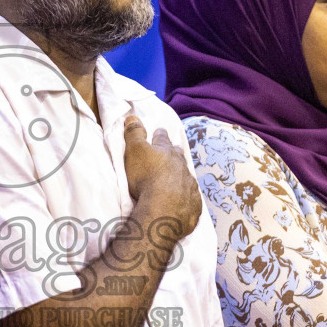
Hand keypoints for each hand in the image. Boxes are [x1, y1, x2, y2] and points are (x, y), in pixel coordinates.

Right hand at [123, 117, 201, 237]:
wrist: (164, 209)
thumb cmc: (146, 178)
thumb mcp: (135, 151)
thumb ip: (134, 134)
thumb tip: (133, 117)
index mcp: (167, 152)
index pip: (163, 138)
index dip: (160, 135)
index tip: (160, 131)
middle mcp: (181, 165)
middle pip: (178, 155)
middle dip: (174, 153)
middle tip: (172, 151)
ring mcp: (189, 184)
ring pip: (186, 175)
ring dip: (181, 175)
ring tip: (177, 177)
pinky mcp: (193, 203)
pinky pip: (190, 197)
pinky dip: (186, 195)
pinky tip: (183, 199)